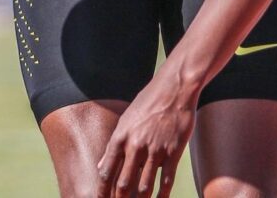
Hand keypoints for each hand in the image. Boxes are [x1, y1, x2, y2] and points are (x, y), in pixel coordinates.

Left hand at [96, 75, 195, 197]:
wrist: (175, 89)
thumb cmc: (148, 103)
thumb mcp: (125, 120)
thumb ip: (113, 146)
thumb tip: (101, 167)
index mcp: (120, 138)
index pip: (106, 173)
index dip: (102, 192)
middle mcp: (135, 146)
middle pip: (123, 184)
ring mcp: (155, 150)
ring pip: (144, 187)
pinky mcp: (173, 152)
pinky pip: (166, 181)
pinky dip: (162, 196)